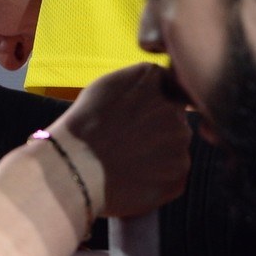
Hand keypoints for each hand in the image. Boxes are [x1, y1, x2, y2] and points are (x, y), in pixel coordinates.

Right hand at [56, 63, 190, 219]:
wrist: (74, 165)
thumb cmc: (83, 125)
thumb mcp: (107, 85)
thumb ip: (139, 80)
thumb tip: (157, 83)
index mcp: (156, 78)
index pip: (168, 87)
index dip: (150, 105)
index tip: (132, 118)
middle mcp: (175, 106)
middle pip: (174, 118)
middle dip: (157, 129)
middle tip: (127, 142)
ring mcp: (181, 141)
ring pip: (174, 147)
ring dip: (158, 153)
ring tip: (126, 160)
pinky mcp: (178, 172)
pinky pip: (172, 174)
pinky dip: (156, 177)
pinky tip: (132, 176)